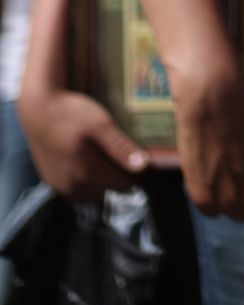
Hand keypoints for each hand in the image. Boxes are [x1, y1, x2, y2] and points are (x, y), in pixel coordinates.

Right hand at [19, 87, 149, 203]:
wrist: (38, 110)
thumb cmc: (71, 113)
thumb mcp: (100, 124)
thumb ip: (120, 147)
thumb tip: (143, 166)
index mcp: (89, 174)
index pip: (124, 186)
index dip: (136, 174)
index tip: (144, 159)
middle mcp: (74, 187)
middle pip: (108, 191)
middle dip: (119, 177)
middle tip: (125, 155)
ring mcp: (61, 187)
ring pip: (92, 194)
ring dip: (102, 182)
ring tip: (107, 158)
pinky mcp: (52, 182)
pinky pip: (76, 191)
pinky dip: (86, 182)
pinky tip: (89, 163)